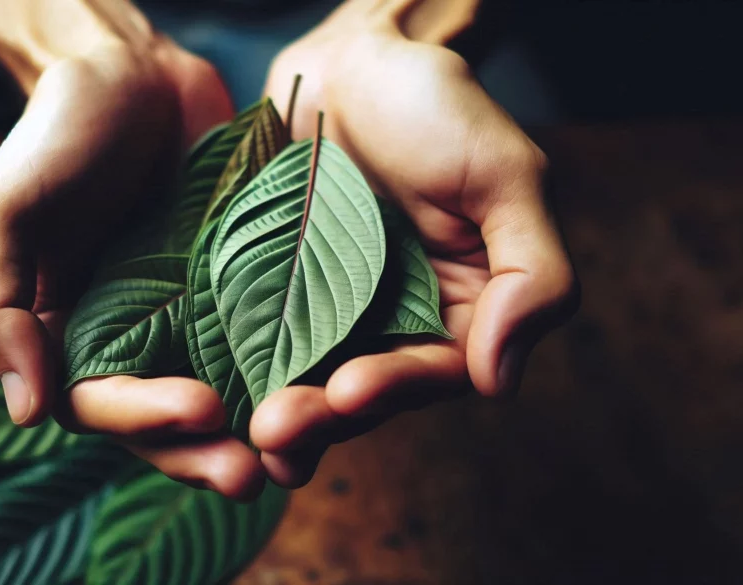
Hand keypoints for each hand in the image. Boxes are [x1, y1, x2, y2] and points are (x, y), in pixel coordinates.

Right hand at [0, 22, 266, 497]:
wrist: (133, 70)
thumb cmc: (59, 131)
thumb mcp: (8, 208)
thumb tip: (25, 415)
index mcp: (68, 335)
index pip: (99, 403)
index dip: (145, 418)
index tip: (200, 410)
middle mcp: (132, 339)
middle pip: (167, 421)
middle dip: (207, 452)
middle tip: (254, 475)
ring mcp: (192, 317)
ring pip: (226, 393)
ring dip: (258, 430)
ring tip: (299, 454)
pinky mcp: (244, 289)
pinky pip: (270, 337)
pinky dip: (295, 369)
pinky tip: (332, 389)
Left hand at [252, 0, 578, 486]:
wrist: (351, 61)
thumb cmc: (436, 107)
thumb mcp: (506, 175)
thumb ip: (533, 274)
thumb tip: (499, 381)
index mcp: (458, 311)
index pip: (435, 371)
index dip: (395, 387)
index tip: (350, 392)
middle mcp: (393, 323)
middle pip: (362, 391)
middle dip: (321, 416)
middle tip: (275, 432)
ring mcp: (327, 311)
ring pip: (305, 378)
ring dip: (279, 411)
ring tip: (249, 434)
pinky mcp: (271, 291)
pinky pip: (254, 337)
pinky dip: (236, 369)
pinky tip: (209, 395)